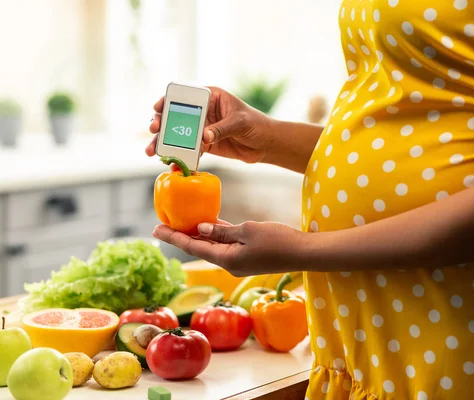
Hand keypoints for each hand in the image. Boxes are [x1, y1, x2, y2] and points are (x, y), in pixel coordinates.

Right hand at [146, 87, 274, 163]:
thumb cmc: (256, 124)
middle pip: (175, 115)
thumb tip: (204, 136)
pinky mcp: (205, 145)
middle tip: (153, 131)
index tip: (157, 108)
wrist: (265, 144)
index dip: (168, 100)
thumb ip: (222, 128)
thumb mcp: (240, 122)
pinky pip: (188, 150)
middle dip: (161, 124)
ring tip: (152, 152)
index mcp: (210, 97)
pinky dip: (180, 158)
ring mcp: (202, 129)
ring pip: (178, 134)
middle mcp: (203, 111)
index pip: (185, 95)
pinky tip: (171, 165)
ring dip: (164, 143)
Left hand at [152, 221, 307, 275]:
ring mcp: (239, 260)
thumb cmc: (278, 240)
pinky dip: (215, 235)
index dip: (173, 237)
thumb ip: (222, 231)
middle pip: (199, 248)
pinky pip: (226, 244)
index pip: (193, 247)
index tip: (155, 229)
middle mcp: (229, 263)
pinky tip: (209, 224)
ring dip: (198, 235)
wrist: (303, 253)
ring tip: (181, 222)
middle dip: (181, 235)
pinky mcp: (248, 255)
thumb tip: (201, 227)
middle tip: (162, 223)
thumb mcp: (248, 231)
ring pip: (212, 246)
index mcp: (226, 259)